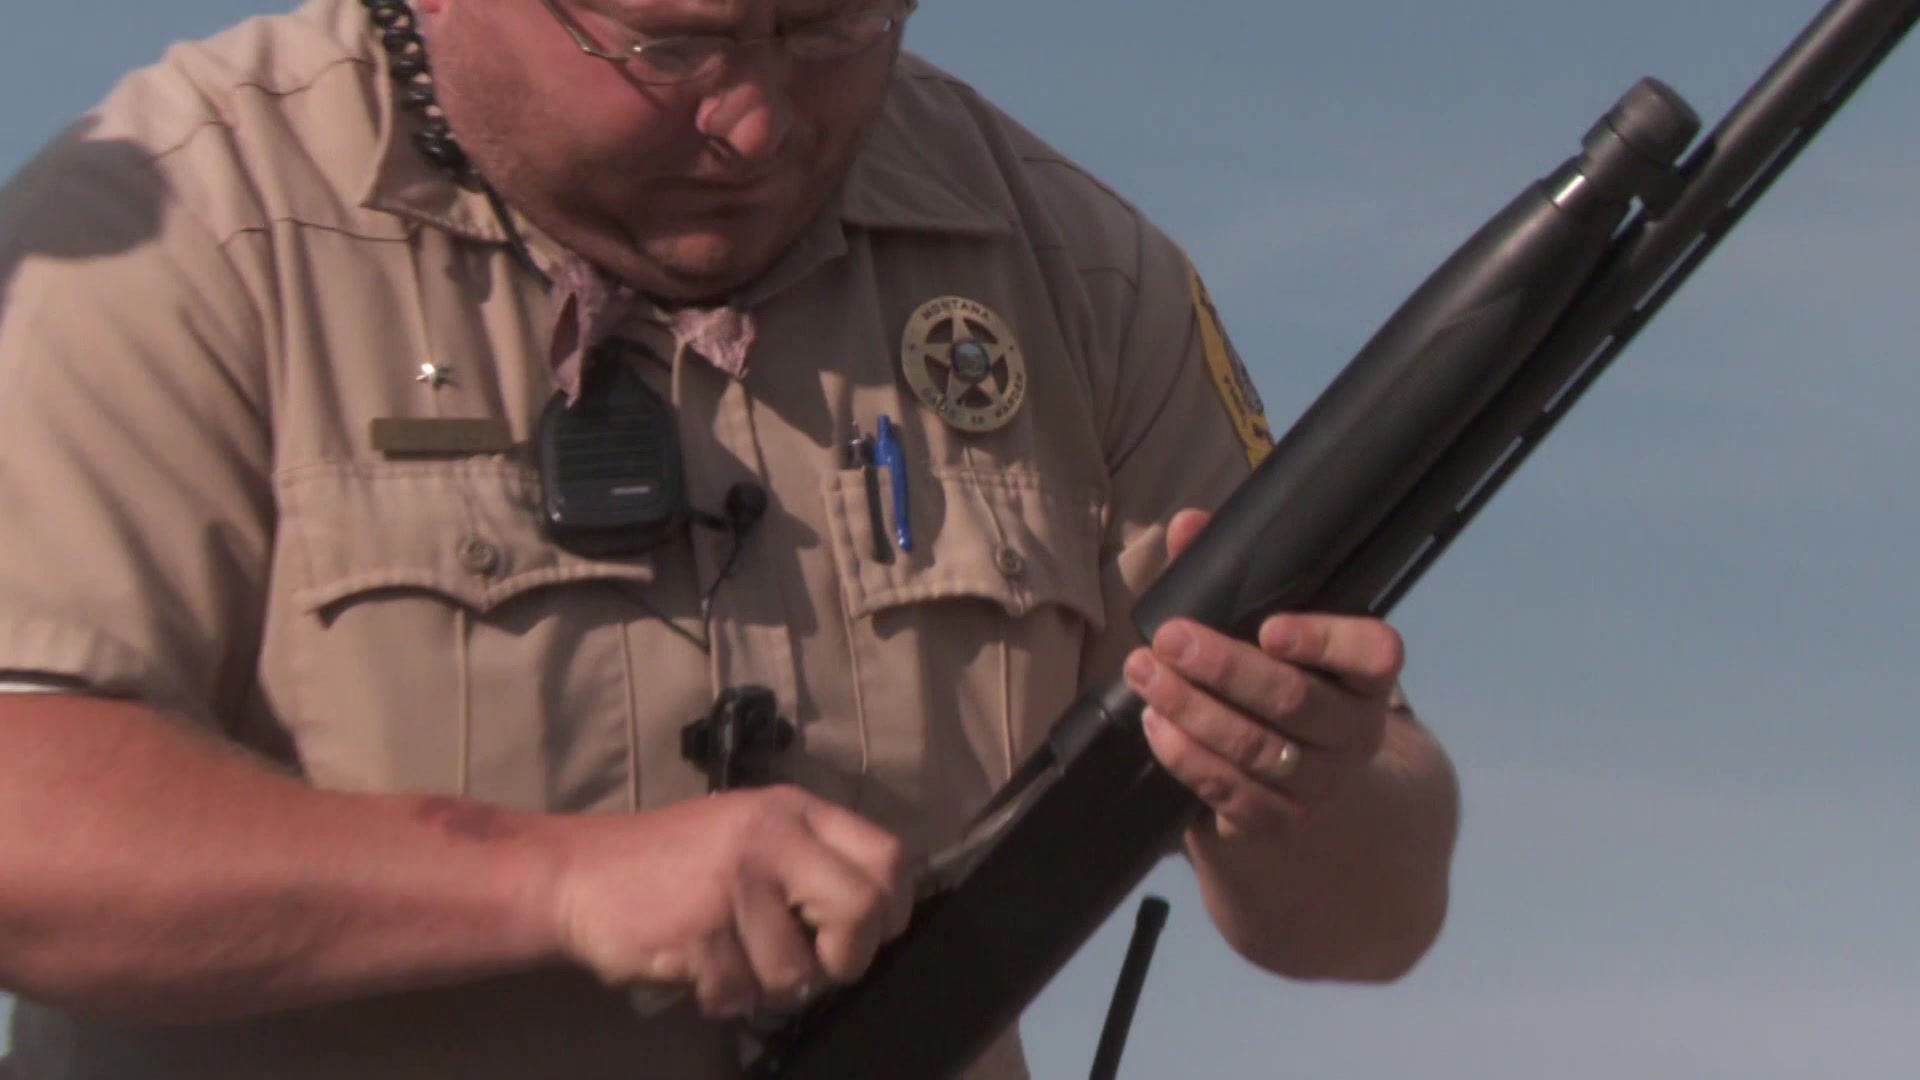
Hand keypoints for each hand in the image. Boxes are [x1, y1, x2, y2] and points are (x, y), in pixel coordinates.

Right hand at [538, 786, 914, 1018]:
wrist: (577, 874)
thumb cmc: (676, 863)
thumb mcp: (754, 834)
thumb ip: (814, 862)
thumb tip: (880, 918)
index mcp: (795, 811)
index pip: (890, 858)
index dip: (892, 910)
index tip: (863, 935)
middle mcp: (772, 837)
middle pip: (864, 911)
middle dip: (847, 957)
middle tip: (813, 965)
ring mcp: (734, 882)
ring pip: (798, 971)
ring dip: (765, 984)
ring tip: (728, 954)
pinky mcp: (698, 929)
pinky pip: (740, 994)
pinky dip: (721, 997)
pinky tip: (696, 966)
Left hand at [1125, 510, 1403, 838]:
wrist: (1310, 778)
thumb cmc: (1286, 680)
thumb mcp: (1271, 627)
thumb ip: (1233, 576)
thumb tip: (1188, 525)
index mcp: (1366, 675)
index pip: (1374, 654)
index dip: (1325, 641)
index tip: (1269, 627)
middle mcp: (1355, 731)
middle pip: (1294, 701)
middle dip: (1224, 667)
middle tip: (1169, 639)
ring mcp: (1321, 782)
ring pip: (1255, 748)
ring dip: (1190, 709)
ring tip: (1144, 674)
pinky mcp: (1281, 820)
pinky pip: (1232, 792)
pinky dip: (1187, 757)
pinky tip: (1155, 726)